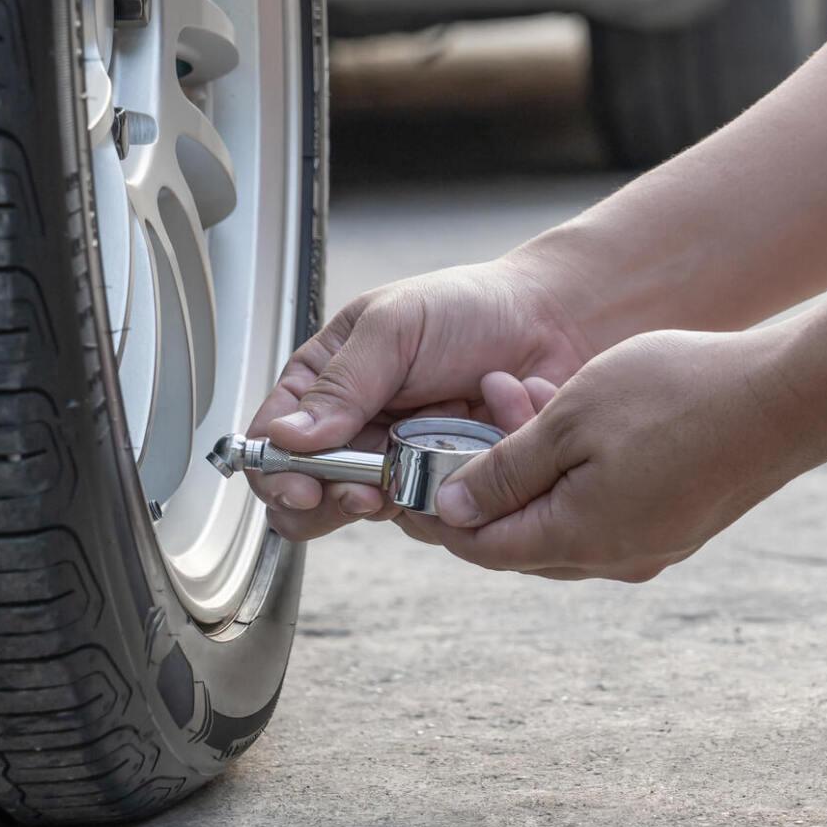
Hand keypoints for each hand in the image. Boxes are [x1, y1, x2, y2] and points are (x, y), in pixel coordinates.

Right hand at [248, 258, 592, 538]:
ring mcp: (396, 462)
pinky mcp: (442, 486)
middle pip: (309, 495)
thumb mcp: (393, 328)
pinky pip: (427, 518)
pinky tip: (472, 449)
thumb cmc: (470, 308)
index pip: (273, 442)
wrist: (552, 324)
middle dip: (331, 500)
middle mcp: (354, 429)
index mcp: (324, 384)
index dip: (278, 472)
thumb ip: (343, 384)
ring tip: (418, 470)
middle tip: (363, 491)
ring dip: (391, 498)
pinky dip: (447, 493)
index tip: (304, 485)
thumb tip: (289, 436)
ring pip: (367, 511)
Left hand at [400, 321, 826, 580]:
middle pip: (518, 534)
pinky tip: (575, 411)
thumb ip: (505, 468)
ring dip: (531, 461)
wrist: (790, 396)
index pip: (480, 546)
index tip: (405, 472)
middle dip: (484, 474)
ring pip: (561, 513)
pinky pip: (602, 505)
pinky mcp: (676, 522)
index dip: (436, 511)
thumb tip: (452, 510)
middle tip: (468, 412)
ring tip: (522, 392)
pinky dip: (574, 466)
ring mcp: (651, 544)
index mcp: (578, 540)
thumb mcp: (570, 418)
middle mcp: (614, 558)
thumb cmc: (678, 396)